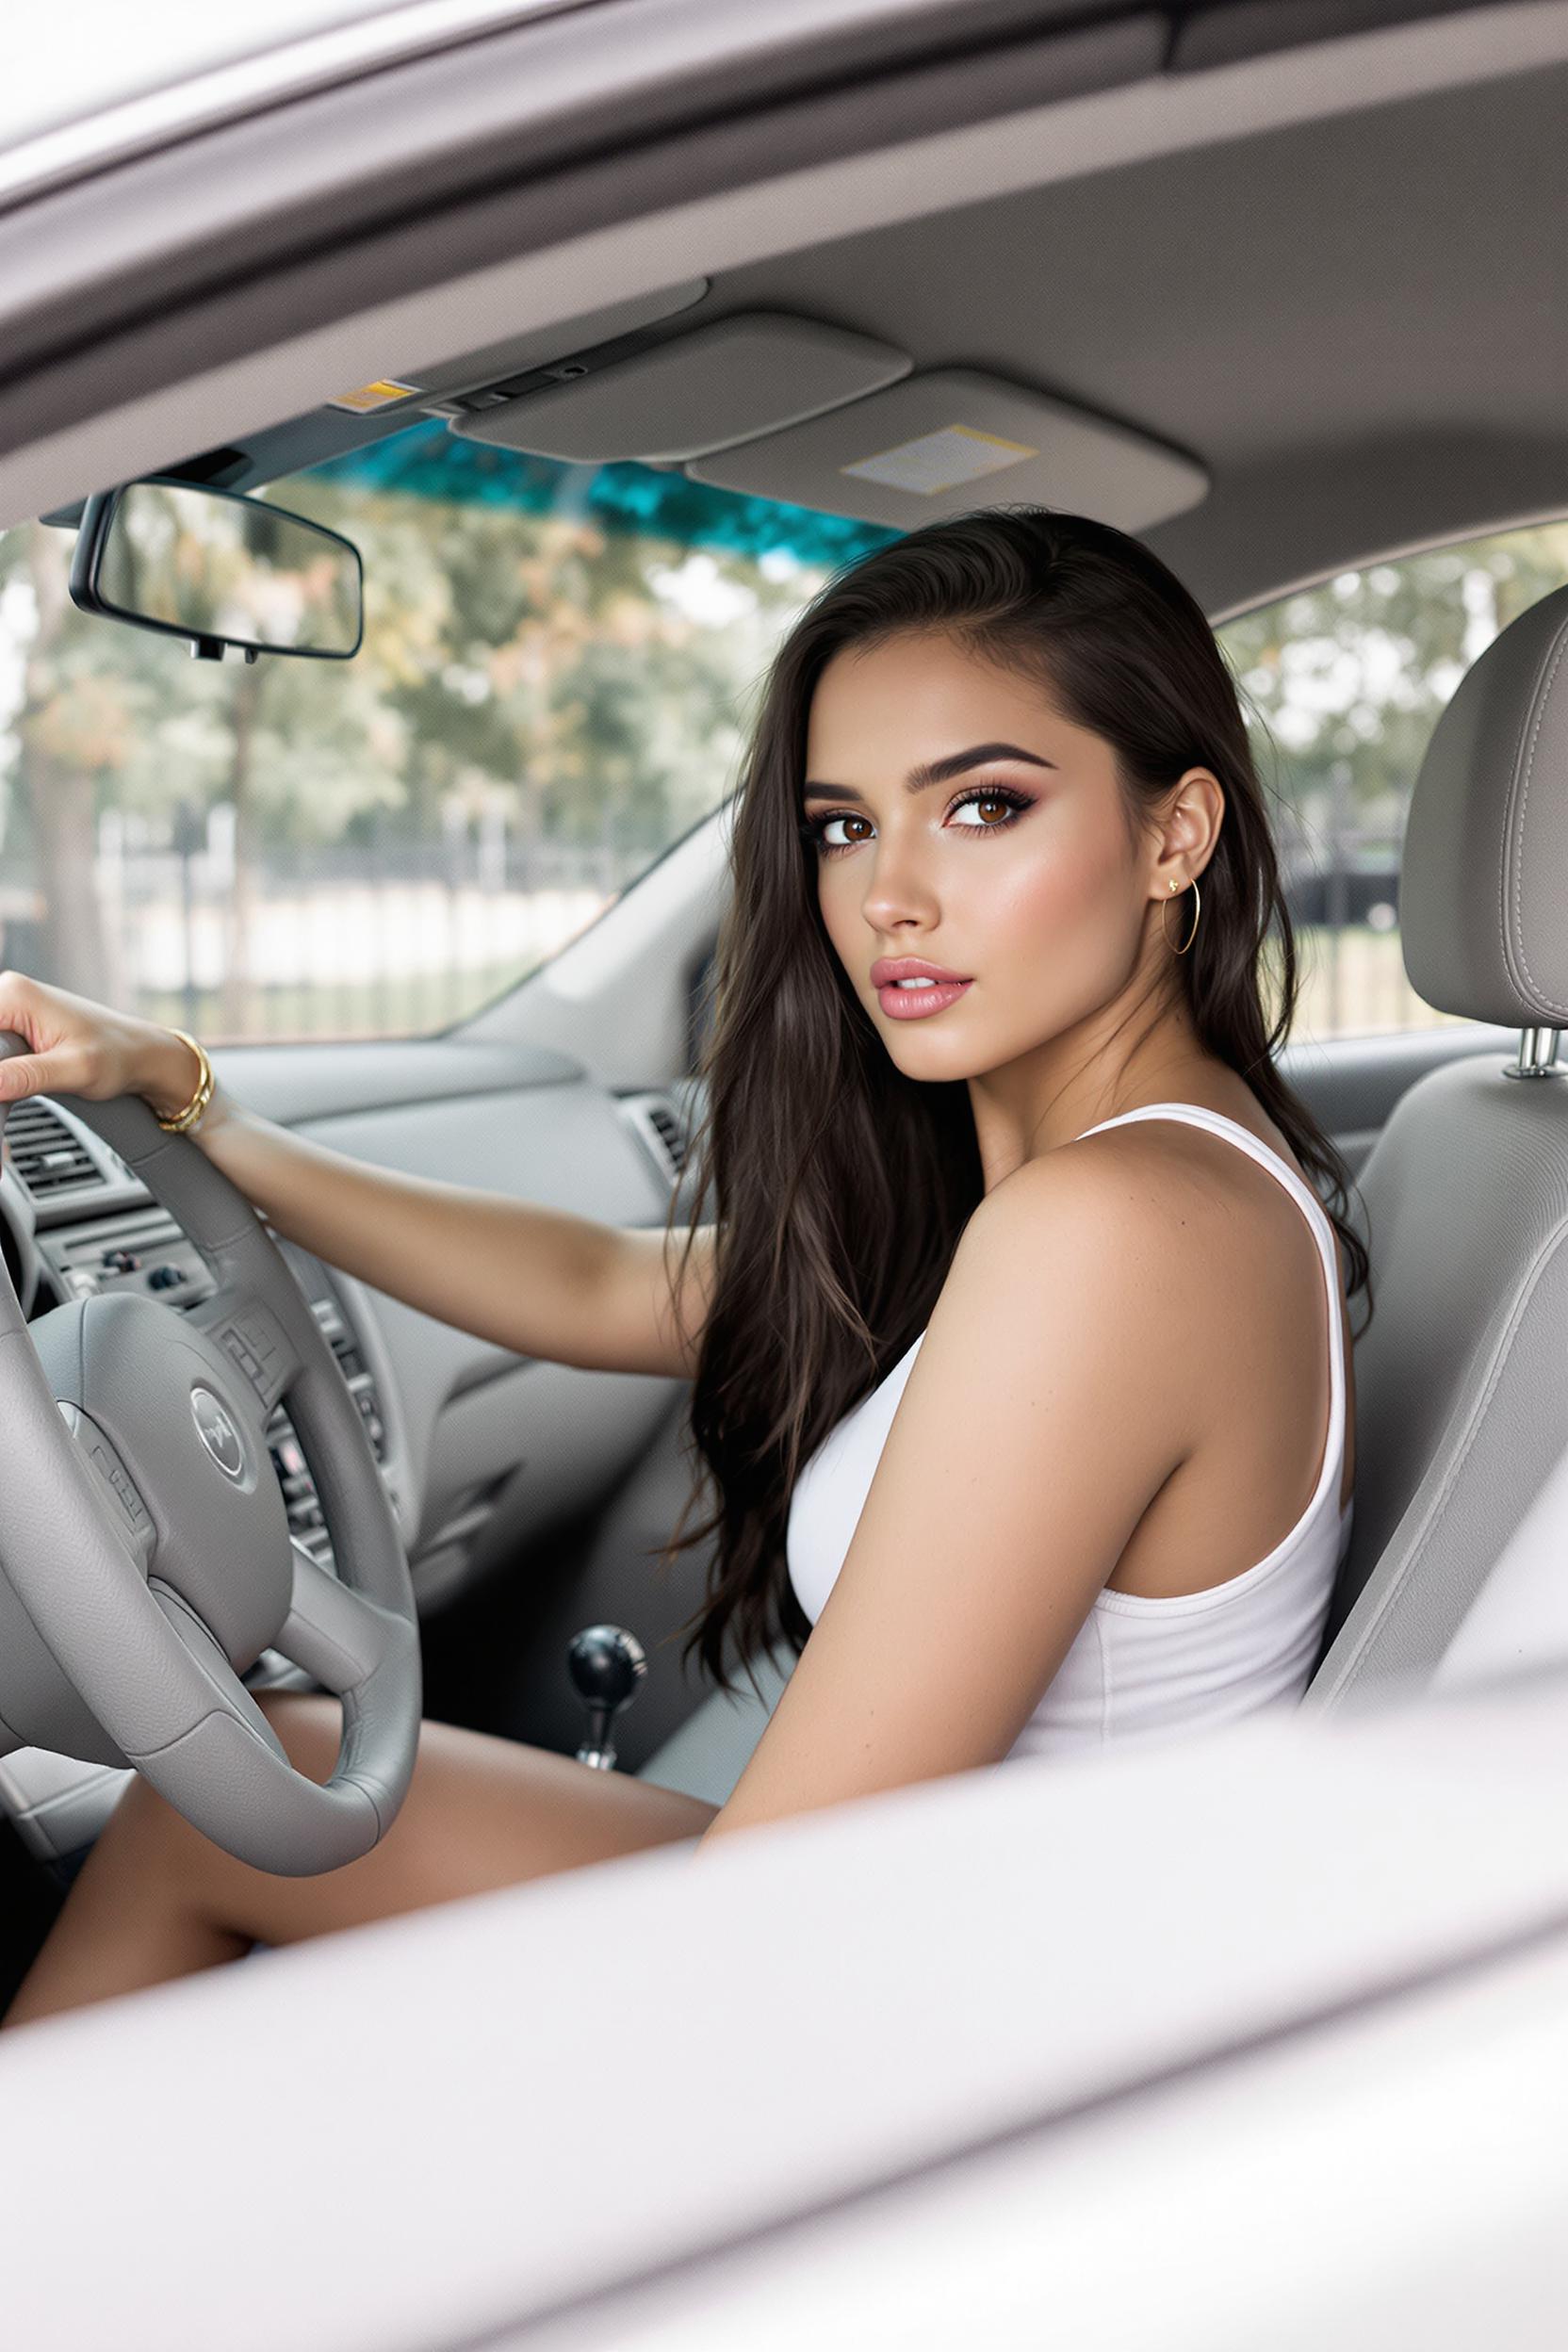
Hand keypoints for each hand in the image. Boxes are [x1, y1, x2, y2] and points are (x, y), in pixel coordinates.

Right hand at [0, 969, 186, 1115]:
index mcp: (14, 995)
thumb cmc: (119, 1056)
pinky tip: (12, 1088)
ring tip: (18, 1101)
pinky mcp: (16, 1026)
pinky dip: (2, 1073)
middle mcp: (8, 995)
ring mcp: (12, 1009)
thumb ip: (27, 1076)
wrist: (143, 1055)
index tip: (4, 1086)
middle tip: (13, 1092)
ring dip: (1, 1077)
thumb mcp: (74, 1070)